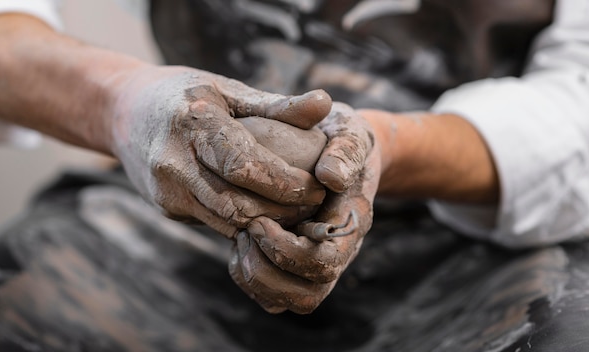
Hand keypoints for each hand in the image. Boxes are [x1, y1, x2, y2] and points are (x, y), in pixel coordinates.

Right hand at [109, 66, 332, 237]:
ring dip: (266, 223)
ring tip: (299, 214)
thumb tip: (324, 104)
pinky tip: (269, 215)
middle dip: (283, 210)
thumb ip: (275, 104)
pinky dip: (244, 223)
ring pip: (226, 220)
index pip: (246, 164)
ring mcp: (166, 188)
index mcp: (193, 121)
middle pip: (238, 202)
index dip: (286, 183)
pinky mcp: (165, 206)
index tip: (317, 186)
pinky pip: (214, 221)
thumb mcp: (226, 89)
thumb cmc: (184, 94)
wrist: (122, 111)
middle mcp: (174, 160)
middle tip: (315, 205)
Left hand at [229, 104, 381, 312]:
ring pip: (288, 302)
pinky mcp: (294, 266)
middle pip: (306, 295)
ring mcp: (316, 264)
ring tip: (238, 240)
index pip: (323, 262)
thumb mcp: (351, 134)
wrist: (340, 151)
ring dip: (255, 278)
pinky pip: (272, 296)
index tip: (259, 221)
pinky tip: (237, 242)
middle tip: (244, 233)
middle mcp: (336, 254)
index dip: (287, 250)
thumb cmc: (342, 139)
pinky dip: (249, 279)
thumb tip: (331, 176)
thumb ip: (346, 152)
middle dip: (266, 270)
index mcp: (350, 226)